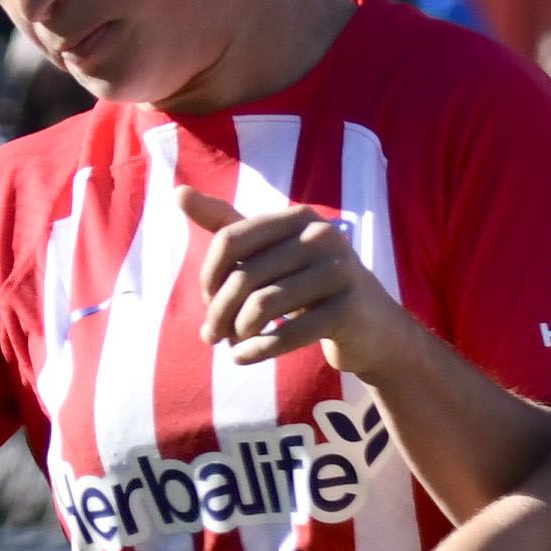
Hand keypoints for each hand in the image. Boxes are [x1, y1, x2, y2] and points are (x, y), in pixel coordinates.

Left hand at [175, 179, 397, 372]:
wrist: (372, 327)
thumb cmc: (310, 285)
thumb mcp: (270, 251)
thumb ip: (226, 223)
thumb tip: (177, 191)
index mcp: (298, 217)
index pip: (230, 240)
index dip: (208, 276)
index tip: (208, 300)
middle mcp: (322, 237)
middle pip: (244, 276)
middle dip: (220, 312)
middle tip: (212, 335)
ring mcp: (340, 273)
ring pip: (263, 306)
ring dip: (237, 332)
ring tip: (231, 344)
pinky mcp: (348, 311)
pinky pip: (288, 334)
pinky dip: (257, 351)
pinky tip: (242, 358)